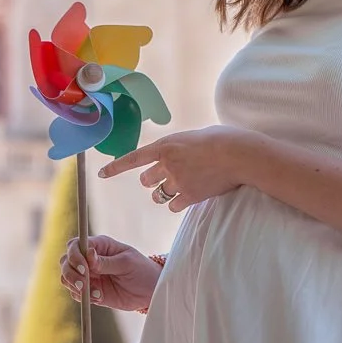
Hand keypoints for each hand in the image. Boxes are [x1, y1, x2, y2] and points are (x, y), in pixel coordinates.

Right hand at [59, 234, 160, 314]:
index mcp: (99, 245)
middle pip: (66, 261)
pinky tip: (99, 298)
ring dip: (75, 286)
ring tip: (95, 293)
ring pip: (66, 277)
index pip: (75, 245)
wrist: (150, 291)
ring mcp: (88, 275)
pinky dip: (82, 296)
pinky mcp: (90, 290)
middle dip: (71, 273)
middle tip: (84, 284)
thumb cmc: (142, 270)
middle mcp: (89, 259)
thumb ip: (106, 261)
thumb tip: (88, 255)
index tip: (84, 268)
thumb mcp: (127, 263)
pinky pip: (75, 293)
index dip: (74, 256)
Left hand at [98, 125, 246, 210]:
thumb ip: (180, 147)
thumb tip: (178, 156)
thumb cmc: (223, 139)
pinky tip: (190, 196)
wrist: (240, 154)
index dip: (115, 167)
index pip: (132, 158)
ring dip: (163, 194)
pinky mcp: (190, 197)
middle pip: (145, 180)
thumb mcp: (194, 136)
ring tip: (180, 187)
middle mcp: (167, 164)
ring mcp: (178, 182)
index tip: (101, 174)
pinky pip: (174, 206)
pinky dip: (179, 203)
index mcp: (166, 145)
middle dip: (152, 181)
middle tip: (166, 178)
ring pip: (158, 196)